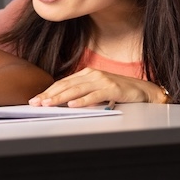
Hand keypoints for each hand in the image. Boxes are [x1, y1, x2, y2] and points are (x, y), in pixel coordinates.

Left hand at [28, 67, 164, 106]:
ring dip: (61, 98)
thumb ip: (81, 93)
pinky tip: (73, 105)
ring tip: (48, 104)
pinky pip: (95, 95)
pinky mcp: (113, 89)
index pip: (62, 83)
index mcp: (86, 74)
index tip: (35, 100)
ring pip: (77, 90)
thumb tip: (61, 102)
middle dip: (49, 95)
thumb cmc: (119, 91)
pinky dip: (83, 101)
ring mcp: (103, 80)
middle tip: (36, 103)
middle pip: (66, 85)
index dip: (47, 91)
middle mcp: (93, 74)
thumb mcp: (96, 90)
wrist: (144, 91)